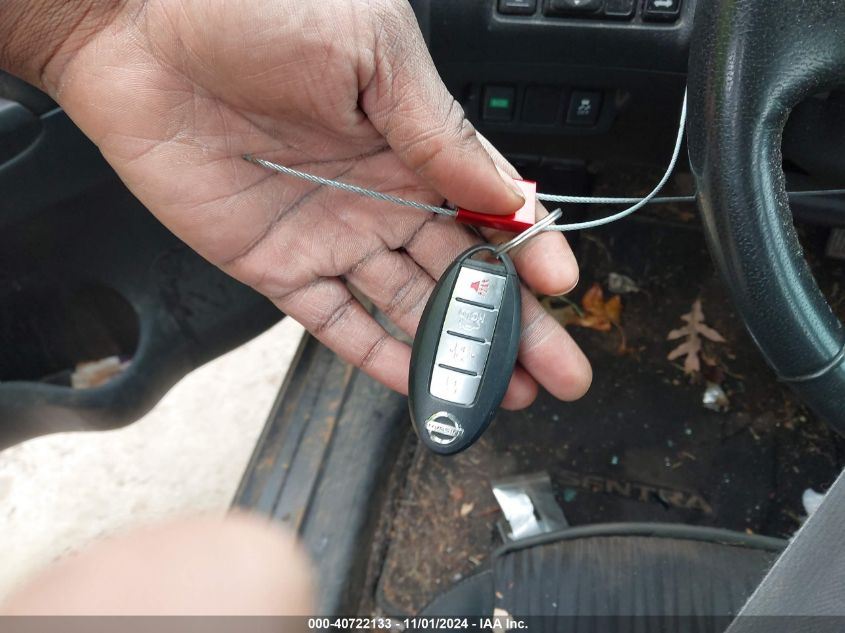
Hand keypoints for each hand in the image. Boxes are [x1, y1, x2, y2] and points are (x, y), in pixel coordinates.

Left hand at [22, 0, 590, 406]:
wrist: (134, 26)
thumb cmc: (249, 8)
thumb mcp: (373, 54)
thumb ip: (441, 135)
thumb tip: (507, 195)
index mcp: (412, 138)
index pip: (491, 208)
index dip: (531, 249)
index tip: (565, 286)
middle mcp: (379, 193)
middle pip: (463, 273)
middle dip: (514, 323)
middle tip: (560, 369)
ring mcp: (330, 234)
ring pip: (410, 306)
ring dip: (458, 350)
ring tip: (505, 391)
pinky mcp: (275, 265)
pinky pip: (336, 322)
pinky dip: (379, 358)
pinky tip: (420, 384)